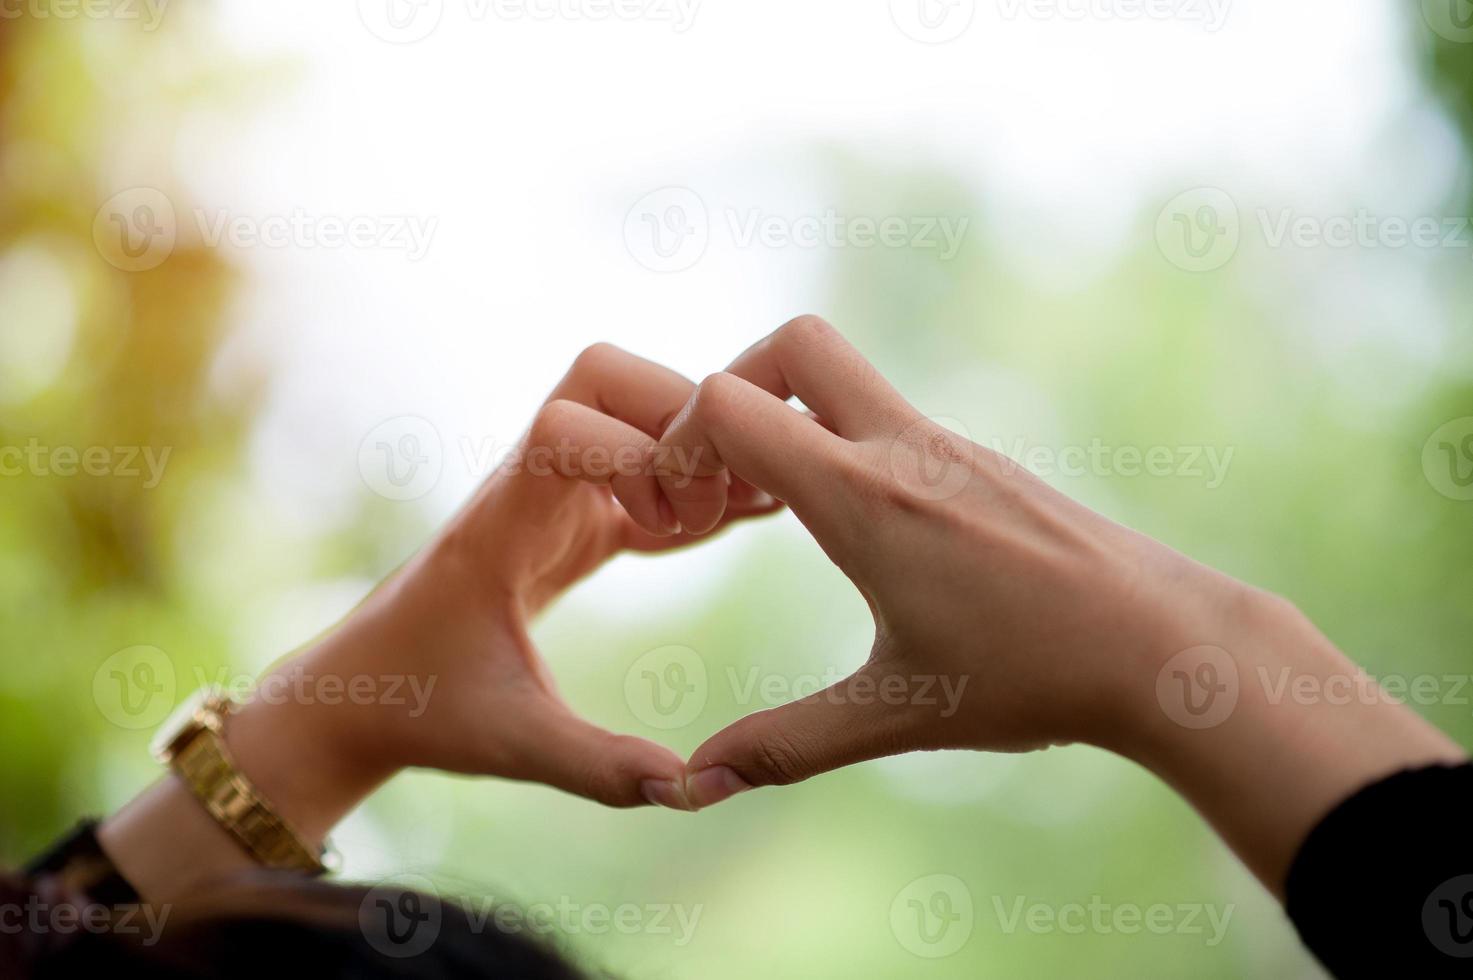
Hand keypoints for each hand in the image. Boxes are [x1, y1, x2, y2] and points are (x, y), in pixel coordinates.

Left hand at [225, 344, 779, 836]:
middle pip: (608, 376)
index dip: (636, 451)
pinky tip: (750, 515)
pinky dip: (696, 484)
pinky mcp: (576, 519)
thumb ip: (601, 765)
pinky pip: (647, 470)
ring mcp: (556, 493)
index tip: (668, 529)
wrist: (364, 694)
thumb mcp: (514, 743)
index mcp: (506, 519)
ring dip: (696, 445)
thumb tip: (691, 789)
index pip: (566, 418)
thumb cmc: (423, 708)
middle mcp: (531, 484)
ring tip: (755, 508)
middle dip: (681, 420)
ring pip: (633, 407)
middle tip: (714, 509)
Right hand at [653, 316, 1462, 893]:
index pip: (732, 403)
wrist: (1168, 643)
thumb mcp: (896, 712)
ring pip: (848, 379)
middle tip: (725, 471)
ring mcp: (949, 446)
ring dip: (794, 421)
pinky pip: (889, 419)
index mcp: (863, 498)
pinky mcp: (980, 463)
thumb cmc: (1035, 677)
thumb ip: (784, 744)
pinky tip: (859, 531)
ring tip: (777, 513)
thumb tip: (693, 785)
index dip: (678, 436)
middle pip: (796, 343)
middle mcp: (904, 449)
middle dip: (737, 385)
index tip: (680, 502)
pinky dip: (845, 446)